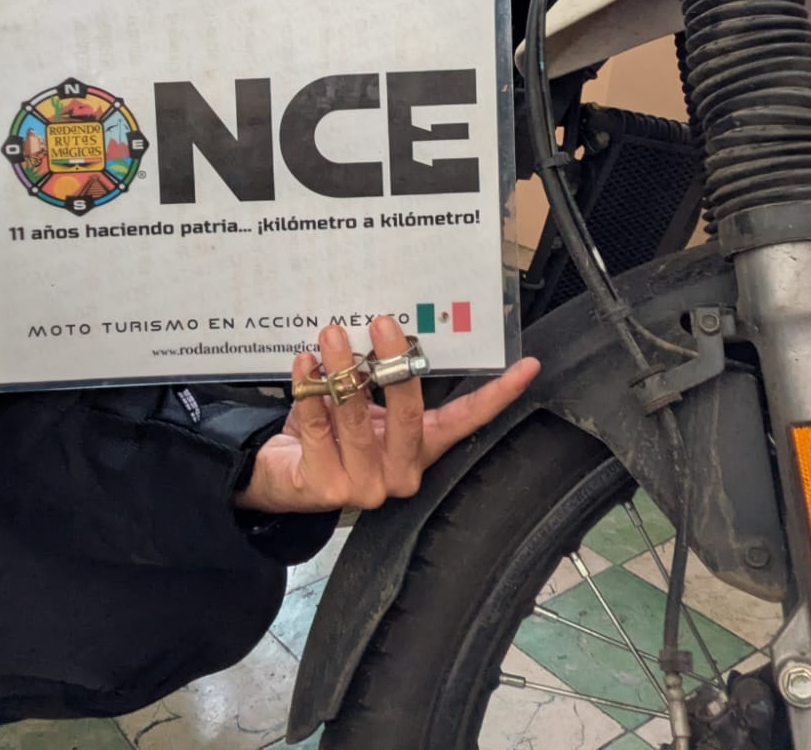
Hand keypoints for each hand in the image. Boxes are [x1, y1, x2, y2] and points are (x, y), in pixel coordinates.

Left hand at [235, 314, 539, 513]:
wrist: (283, 478)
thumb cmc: (331, 435)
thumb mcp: (366, 408)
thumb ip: (378, 381)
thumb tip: (387, 327)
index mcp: (419, 449)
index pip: (466, 421)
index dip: (497, 395)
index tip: (526, 366)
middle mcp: (399, 472)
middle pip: (409, 414)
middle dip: (396, 364)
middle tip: (383, 323)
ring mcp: (364, 485)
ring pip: (357, 417)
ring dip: (343, 369)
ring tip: (333, 333)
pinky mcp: (324, 487)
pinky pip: (319, 428)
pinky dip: (310, 390)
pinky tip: (305, 364)